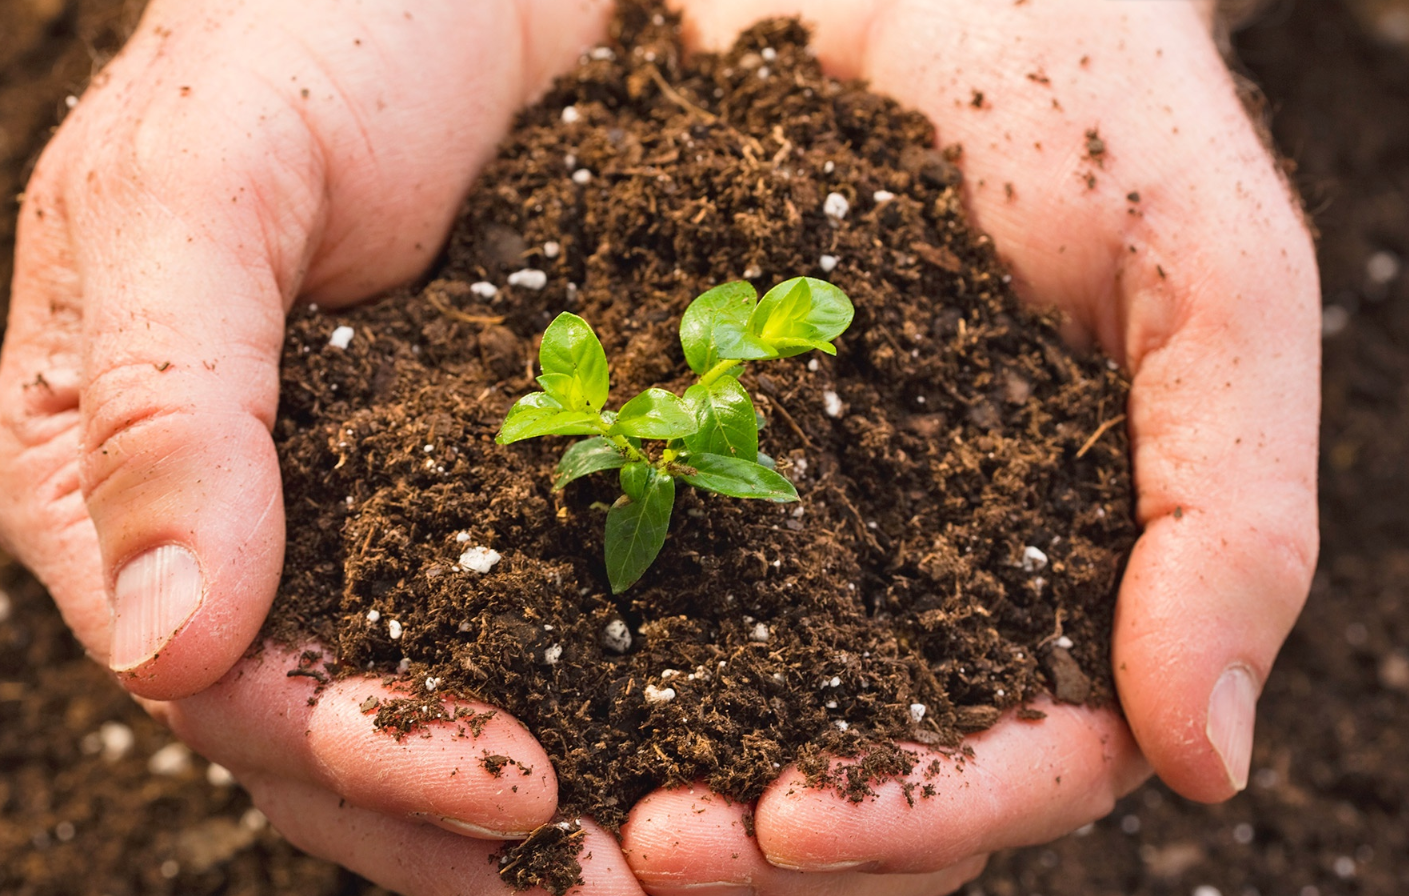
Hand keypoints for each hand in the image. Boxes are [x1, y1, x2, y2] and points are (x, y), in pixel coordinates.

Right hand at [0, 1, 646, 891]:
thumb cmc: (309, 33)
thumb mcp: (205, 180)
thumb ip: (162, 399)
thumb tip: (165, 651)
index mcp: (138, 482)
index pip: (238, 681)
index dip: (363, 756)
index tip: (511, 798)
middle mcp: (267, 525)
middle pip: (352, 730)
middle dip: (481, 822)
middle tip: (632, 882)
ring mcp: (397, 509)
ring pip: (463, 696)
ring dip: (569, 795)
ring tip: (691, 856)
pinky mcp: (516, 477)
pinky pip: (563, 609)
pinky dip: (632, 686)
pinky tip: (726, 733)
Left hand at [620, 1, 1317, 891]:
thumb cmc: (1087, 97)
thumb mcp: (1203, 272)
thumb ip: (1233, 507)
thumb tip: (1206, 759)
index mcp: (1057, 577)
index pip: (1009, 759)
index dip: (913, 810)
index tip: (791, 822)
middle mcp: (919, 580)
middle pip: (851, 772)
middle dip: (752, 839)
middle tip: (635, 854)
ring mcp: (790, 525)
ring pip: (725, 709)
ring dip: (643, 770)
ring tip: (549, 798)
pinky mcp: (675, 452)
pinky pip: (618, 571)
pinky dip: (563, 637)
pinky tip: (489, 659)